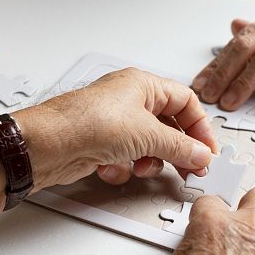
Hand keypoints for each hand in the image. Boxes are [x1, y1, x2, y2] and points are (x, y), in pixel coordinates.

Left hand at [16, 68, 219, 189]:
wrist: (47, 145)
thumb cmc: (87, 123)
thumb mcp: (147, 134)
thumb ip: (180, 146)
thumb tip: (201, 153)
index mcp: (142, 85)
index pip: (185, 102)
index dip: (200, 127)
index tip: (208, 151)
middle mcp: (128, 101)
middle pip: (167, 127)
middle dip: (176, 150)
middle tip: (190, 169)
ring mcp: (113, 124)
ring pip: (147, 146)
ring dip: (147, 162)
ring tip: (141, 167)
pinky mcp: (100, 145)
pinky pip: (124, 159)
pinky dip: (121, 168)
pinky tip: (111, 168)